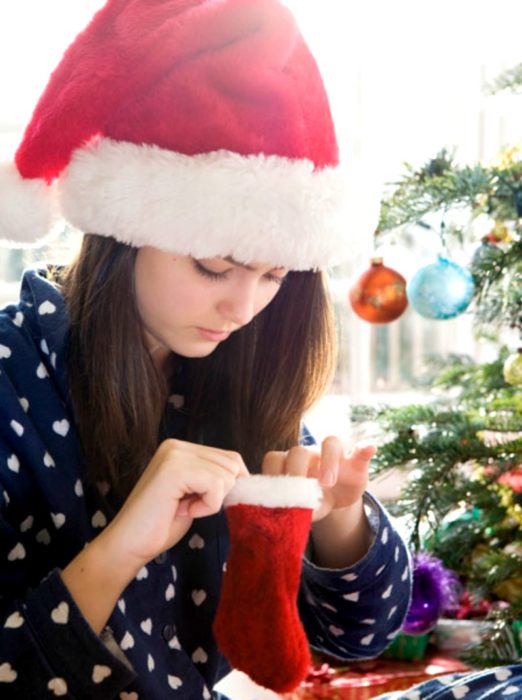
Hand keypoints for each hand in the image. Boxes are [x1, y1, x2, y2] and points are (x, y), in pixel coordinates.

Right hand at [100, 439, 248, 573]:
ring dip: (211, 501)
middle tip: (189, 507)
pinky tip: (182, 510)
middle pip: (233, 464)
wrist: (128, 544)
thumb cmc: (161, 524)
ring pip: (227, 475)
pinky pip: (216, 485)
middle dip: (219, 494)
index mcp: (181, 448)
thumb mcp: (194, 493)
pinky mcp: (175, 469)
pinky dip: (206, 506)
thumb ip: (212, 478)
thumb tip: (245, 475)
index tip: (198, 503)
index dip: (227, 486)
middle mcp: (177, 445)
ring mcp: (174, 454)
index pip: (230, 458)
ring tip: (182, 508)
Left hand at [261, 436, 374, 521]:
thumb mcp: (302, 507)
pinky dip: (366, 447)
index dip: (275, 474)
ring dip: (328, 461)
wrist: (334, 498)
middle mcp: (310, 454)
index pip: (277, 458)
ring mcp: (334, 454)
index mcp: (288, 465)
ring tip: (328, 483)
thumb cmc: (311, 500)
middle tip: (299, 491)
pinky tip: (371, 448)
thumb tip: (277, 513)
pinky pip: (362, 449)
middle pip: (299, 450)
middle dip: (298, 470)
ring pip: (330, 442)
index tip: (280, 493)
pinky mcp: (357, 460)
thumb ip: (290, 507)